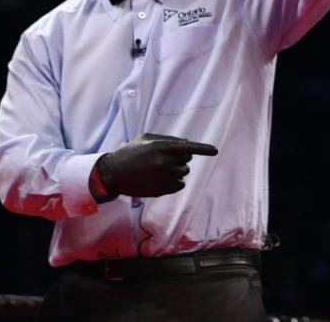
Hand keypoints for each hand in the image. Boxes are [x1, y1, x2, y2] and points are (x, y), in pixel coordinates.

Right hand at [96, 133, 217, 197]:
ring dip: (176, 171)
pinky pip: (180, 185)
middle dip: (180, 159)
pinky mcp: (161, 190)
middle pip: (186, 161)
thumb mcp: (147, 139)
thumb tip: (187, 144)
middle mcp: (164, 162)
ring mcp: (163, 177)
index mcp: (161, 147)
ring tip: (158, 170)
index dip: (203, 149)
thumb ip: (168, 139)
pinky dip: (175, 182)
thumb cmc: (131, 152)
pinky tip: (161, 179)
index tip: (215, 150)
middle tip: (164, 159)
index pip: (188, 148)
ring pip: (183, 173)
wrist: (113, 173)